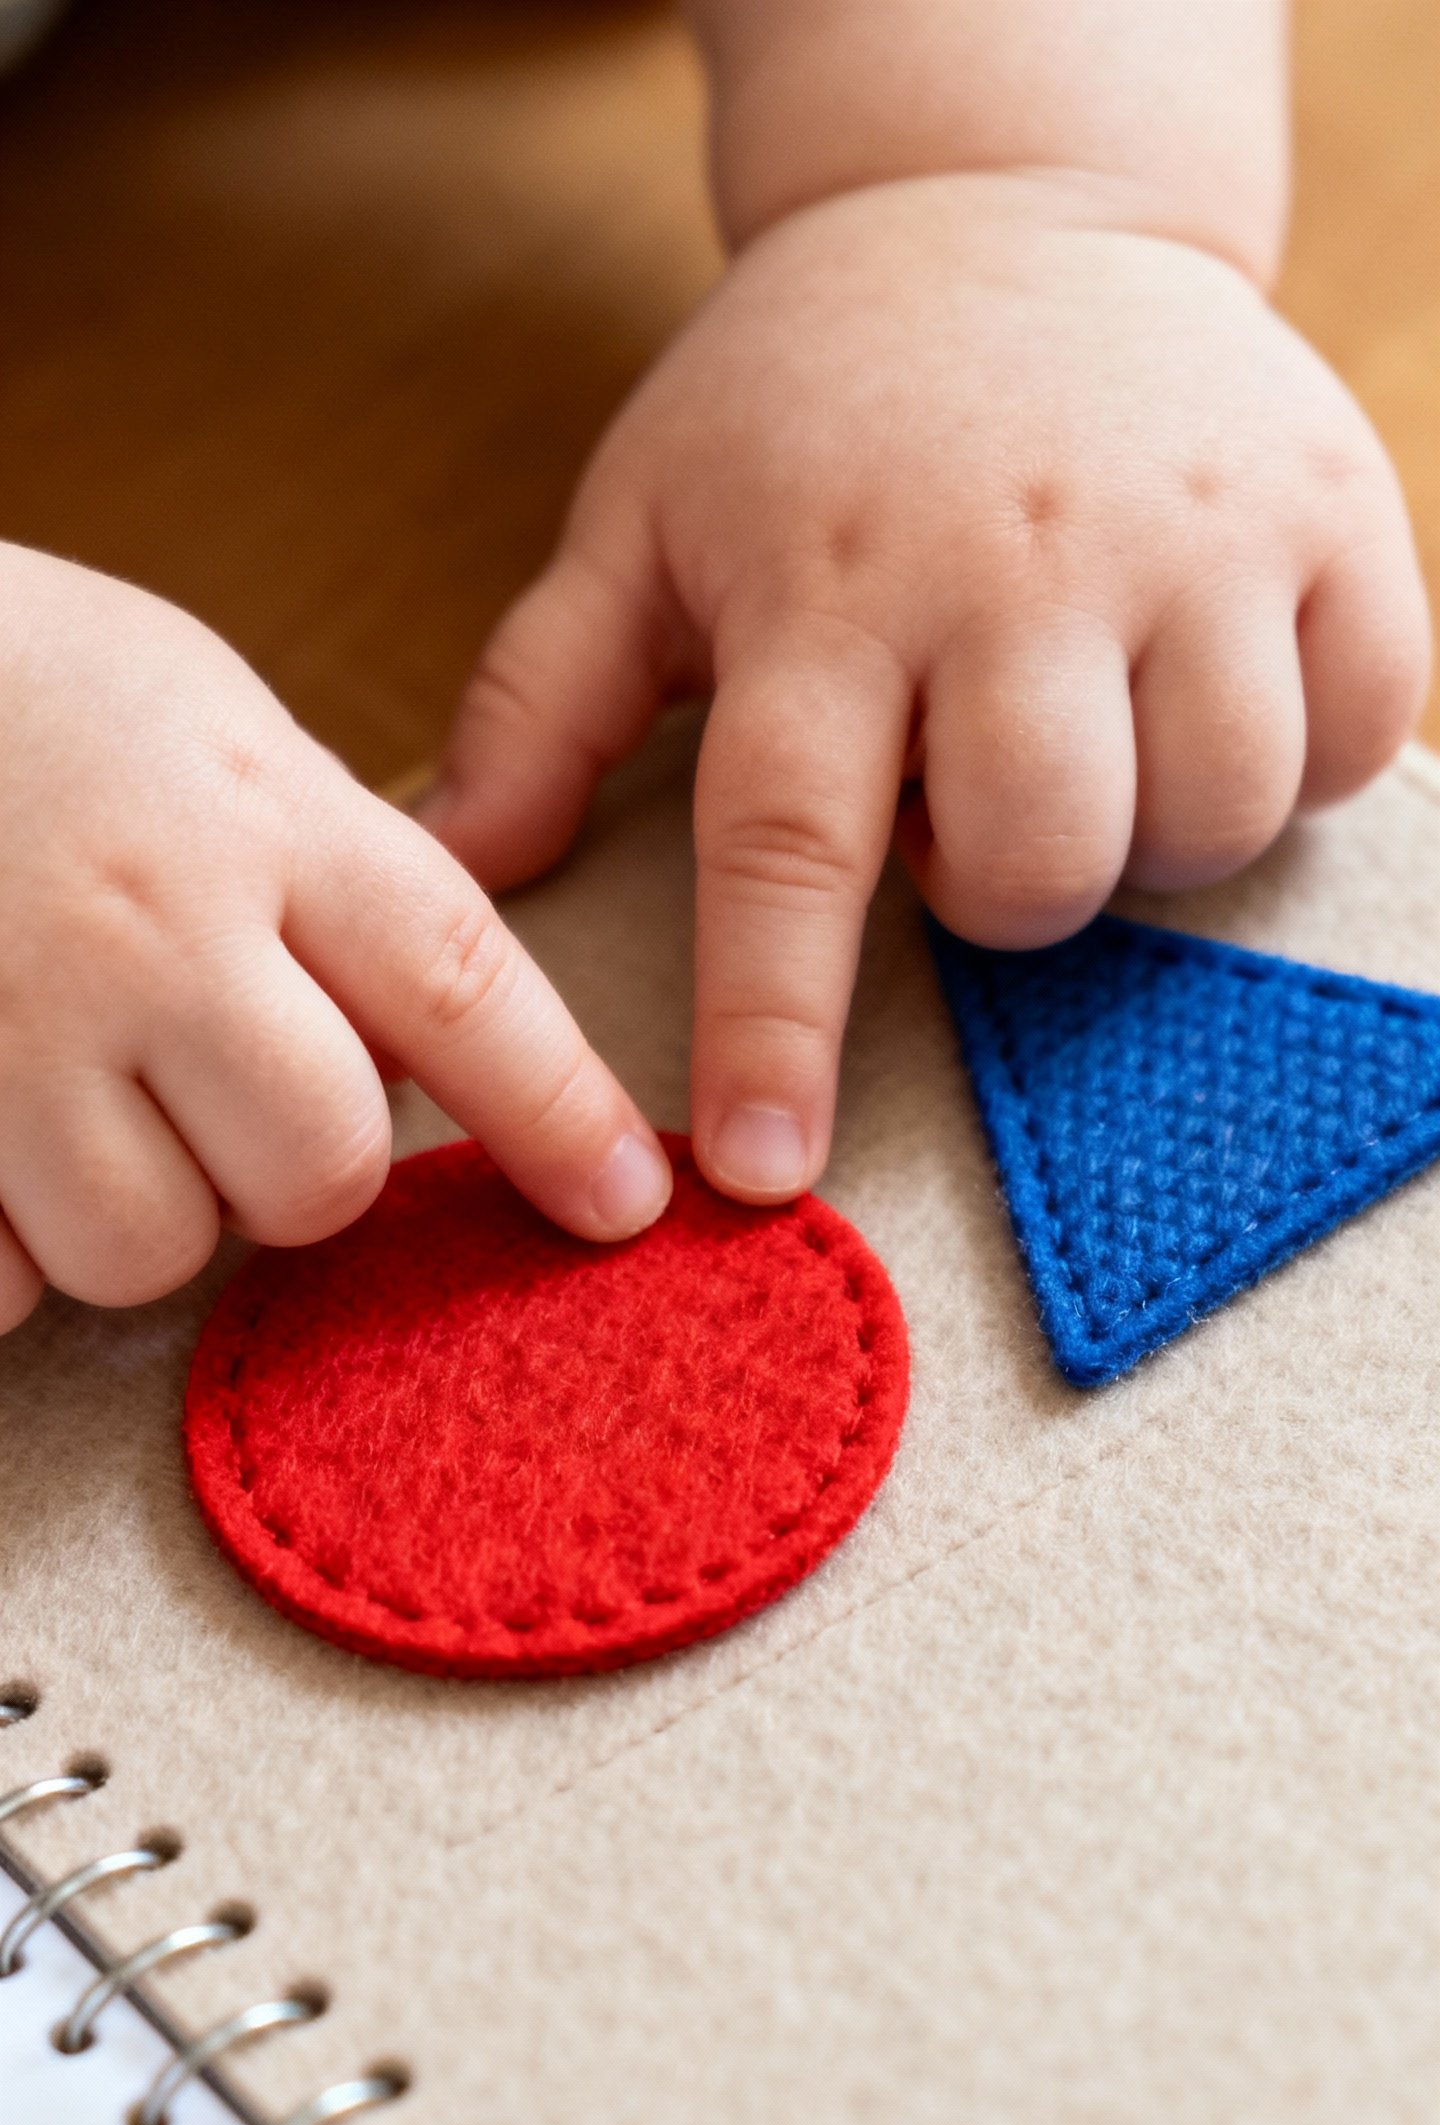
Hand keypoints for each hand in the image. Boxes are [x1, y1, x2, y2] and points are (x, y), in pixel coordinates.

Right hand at [0, 547, 671, 1336]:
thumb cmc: (18, 696)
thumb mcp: (209, 717)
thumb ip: (328, 867)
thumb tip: (426, 1045)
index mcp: (253, 815)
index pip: (456, 982)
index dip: (556, 1111)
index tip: (627, 1204)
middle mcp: (145, 929)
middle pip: (318, 1173)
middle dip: (295, 1173)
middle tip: (217, 1089)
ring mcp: (8, 1031)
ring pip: (155, 1252)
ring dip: (137, 1209)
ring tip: (69, 1090)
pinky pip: (3, 1283)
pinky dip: (4, 1244)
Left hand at [422, 174, 1430, 1202]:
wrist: (998, 201)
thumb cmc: (803, 407)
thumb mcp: (641, 523)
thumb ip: (545, 700)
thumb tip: (455, 868)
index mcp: (825, 589)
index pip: (788, 845)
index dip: (775, 1025)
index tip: (761, 1171)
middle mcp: (1015, 564)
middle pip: (1039, 868)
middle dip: (1001, 896)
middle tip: (966, 794)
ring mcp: (1191, 534)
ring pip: (1208, 820)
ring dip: (1141, 835)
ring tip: (1079, 731)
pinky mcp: (1331, 516)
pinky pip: (1352, 740)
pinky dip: (1293, 761)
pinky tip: (1202, 690)